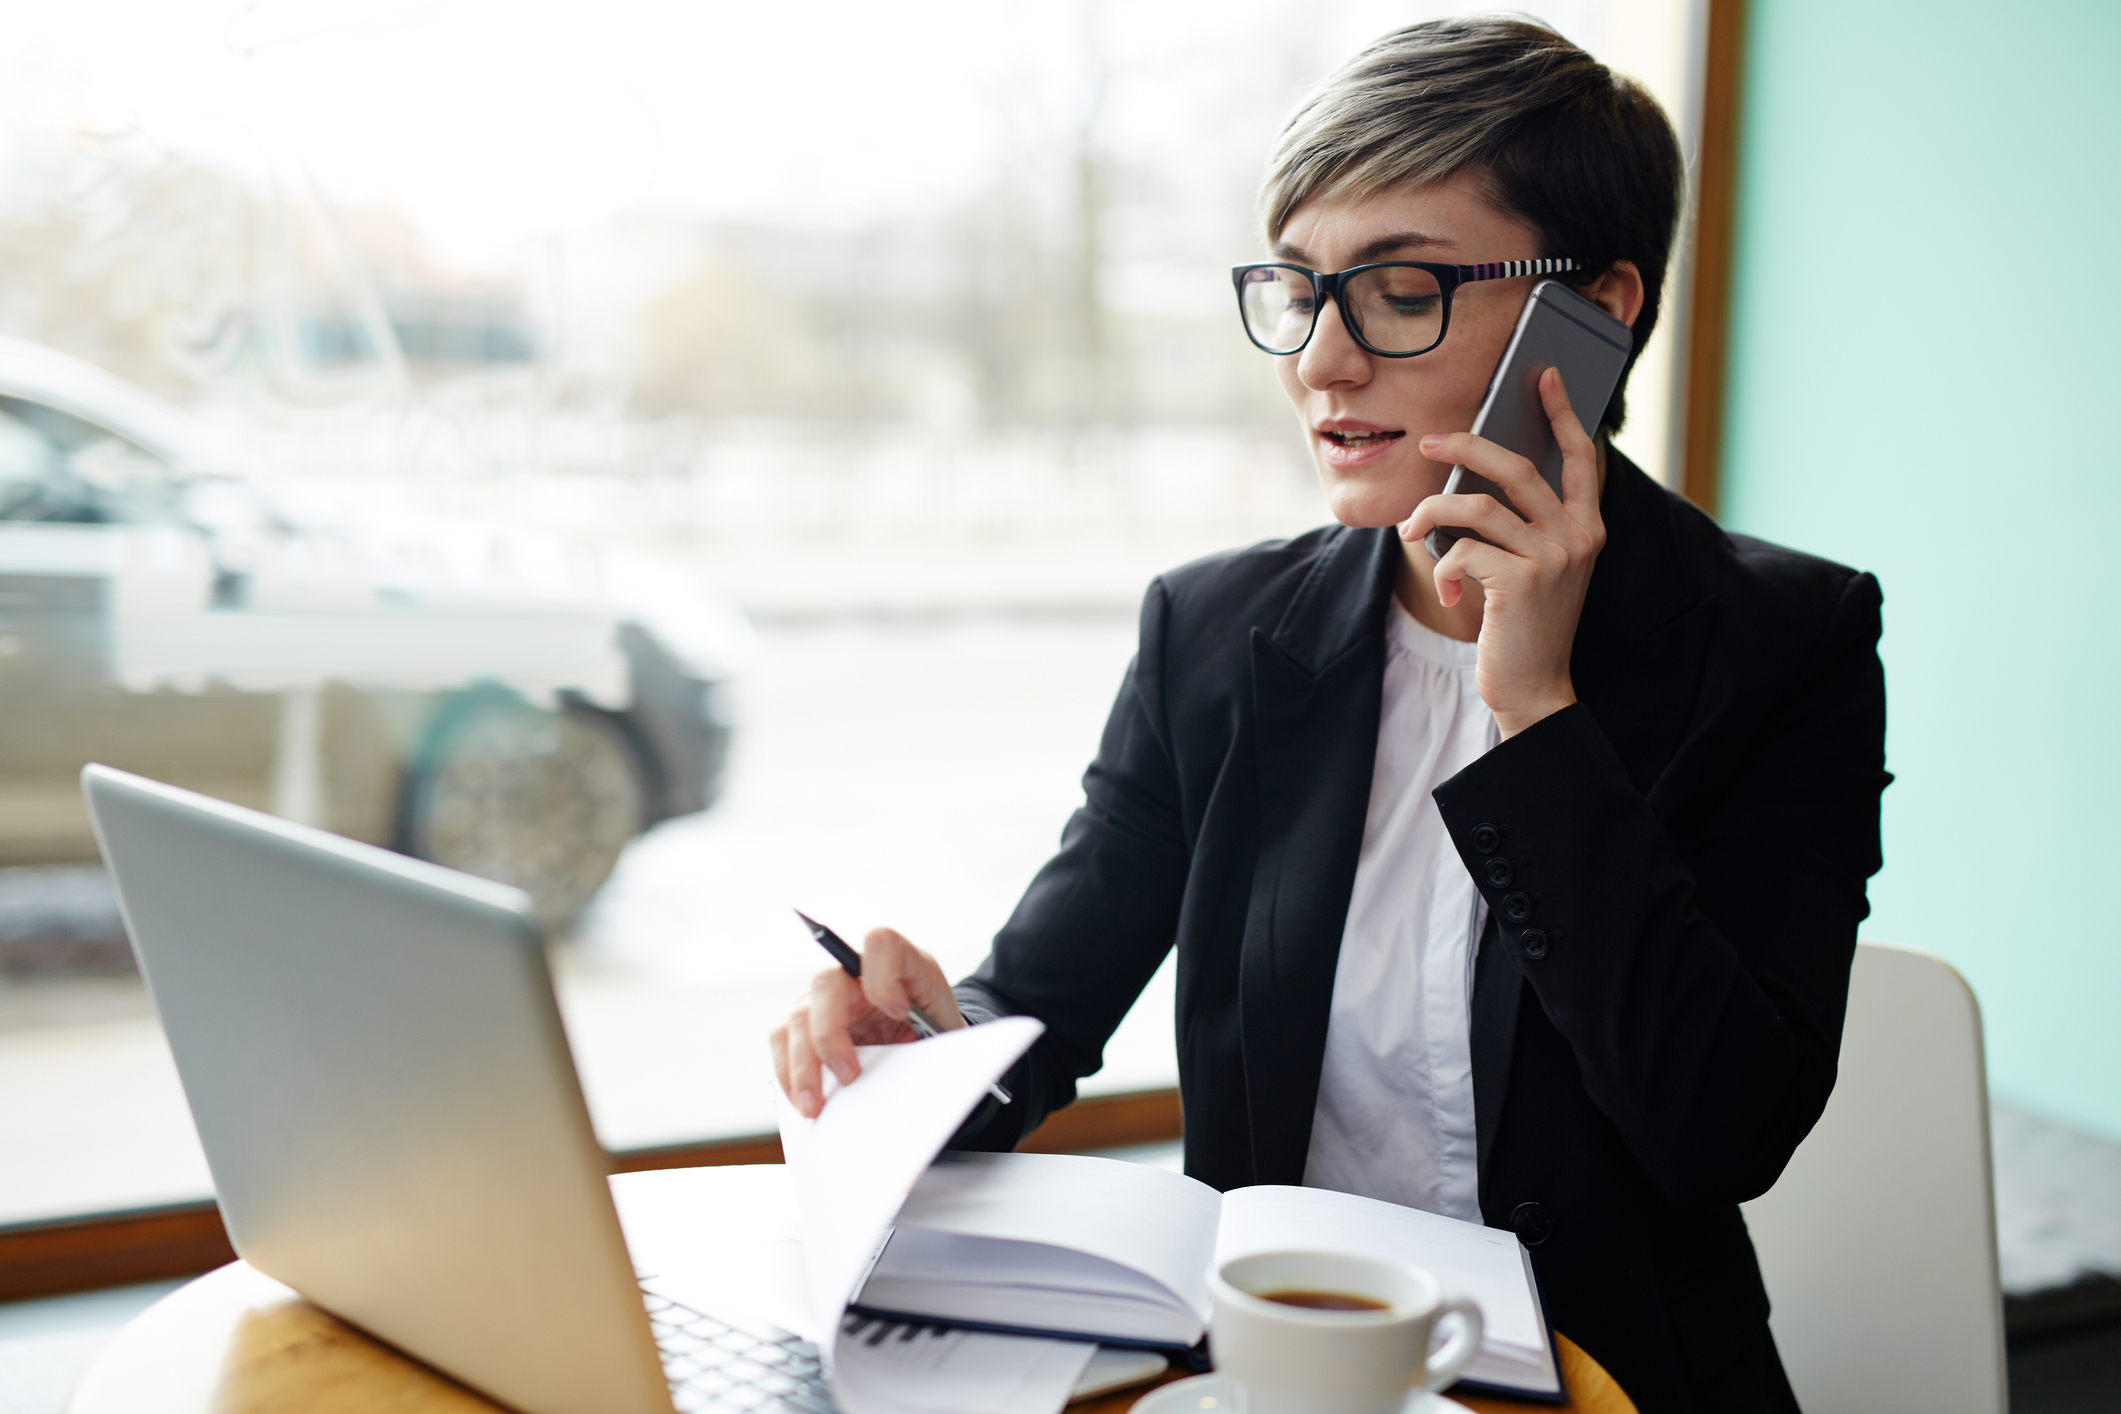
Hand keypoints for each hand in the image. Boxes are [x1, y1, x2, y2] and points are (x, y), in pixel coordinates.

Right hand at [769, 927, 965, 1117]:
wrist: (925, 1041)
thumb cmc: (936, 1029)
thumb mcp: (945, 1028)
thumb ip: (927, 1038)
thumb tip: (902, 1076)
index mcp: (899, 961)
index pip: (880, 943)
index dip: (883, 976)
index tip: (900, 1012)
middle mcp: (854, 973)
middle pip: (825, 984)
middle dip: (831, 1034)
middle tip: (849, 1076)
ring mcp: (825, 996)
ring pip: (797, 1017)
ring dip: (803, 1065)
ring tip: (814, 1106)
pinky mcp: (806, 1022)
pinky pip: (782, 1039)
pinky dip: (788, 1072)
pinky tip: (801, 1100)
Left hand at [1399, 367, 1605, 737]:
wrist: (1534, 689)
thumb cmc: (1525, 625)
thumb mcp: (1535, 568)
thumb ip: (1521, 525)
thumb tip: (1472, 478)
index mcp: (1587, 528)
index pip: (1578, 458)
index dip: (1562, 413)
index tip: (1542, 376)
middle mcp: (1578, 537)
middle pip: (1515, 467)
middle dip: (1465, 445)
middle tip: (1427, 441)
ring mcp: (1553, 558)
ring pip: (1477, 506)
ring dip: (1432, 512)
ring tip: (1411, 529)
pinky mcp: (1521, 581)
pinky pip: (1462, 550)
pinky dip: (1444, 567)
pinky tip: (1452, 594)